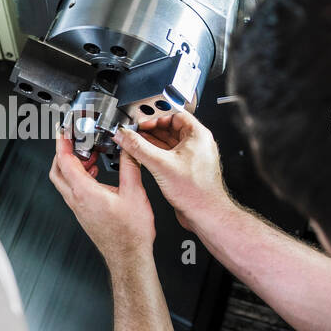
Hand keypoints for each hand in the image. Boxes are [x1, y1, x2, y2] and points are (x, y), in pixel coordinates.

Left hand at [49, 132, 155, 264]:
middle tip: (73, 140)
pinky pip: (73, 191)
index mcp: (85, 192)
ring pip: (64, 182)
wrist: (129, 257)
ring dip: (72, 165)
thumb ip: (129, 166)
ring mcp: (78, 209)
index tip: (62, 130)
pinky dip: (79, 177)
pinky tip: (95, 175)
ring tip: (89, 156)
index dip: (61, 142)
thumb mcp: (134, 192)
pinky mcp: (83, 214)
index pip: (64, 161)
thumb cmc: (130, 234)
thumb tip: (127, 148)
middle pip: (57, 171)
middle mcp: (77, 201)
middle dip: (62, 152)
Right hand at [113, 109, 229, 231]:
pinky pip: (170, 156)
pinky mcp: (187, 170)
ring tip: (137, 143)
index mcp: (198, 136)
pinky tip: (145, 157)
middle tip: (135, 132)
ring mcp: (193, 157)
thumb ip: (139, 147)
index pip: (175, 115)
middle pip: (171, 128)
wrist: (205, 215)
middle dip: (152, 130)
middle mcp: (198, 145)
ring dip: (153, 142)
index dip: (156, 118)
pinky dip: (157, 154)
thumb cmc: (197, 193)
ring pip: (169, 143)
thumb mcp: (161, 165)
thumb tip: (125, 136)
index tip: (142, 123)